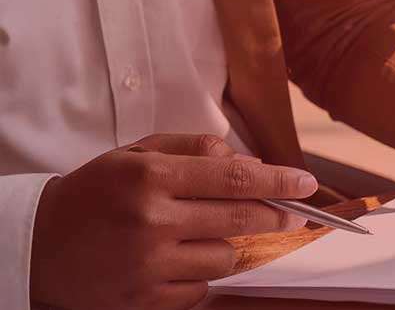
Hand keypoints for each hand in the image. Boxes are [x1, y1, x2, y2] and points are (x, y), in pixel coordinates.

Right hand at [30, 134, 317, 309]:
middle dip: (277, 214)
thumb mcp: (138, 153)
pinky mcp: (144, 301)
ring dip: (232, 243)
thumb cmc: (98, 191)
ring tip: (207, 231)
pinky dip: (203, 272)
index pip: (235, 178)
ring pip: (227, 257)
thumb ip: (195, 148)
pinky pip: (201, 288)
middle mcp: (152, 222)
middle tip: (294, 211)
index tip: (308, 183)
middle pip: (240, 219)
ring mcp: (148, 266)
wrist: (38, 245)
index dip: (279, 181)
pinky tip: (181, 258)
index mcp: (151, 178)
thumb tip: (249, 162)